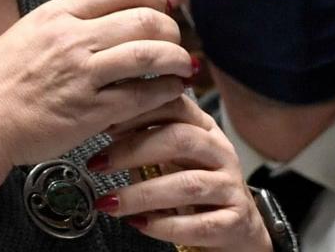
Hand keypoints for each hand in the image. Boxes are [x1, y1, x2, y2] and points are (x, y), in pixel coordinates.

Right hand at [0, 0, 194, 207]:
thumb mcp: (26, 32)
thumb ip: (64, 23)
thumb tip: (100, 16)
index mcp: (56, 14)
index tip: (161, 4)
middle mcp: (72, 38)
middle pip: (144, 18)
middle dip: (170, 28)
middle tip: (174, 38)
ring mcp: (83, 74)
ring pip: (151, 54)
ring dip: (177, 58)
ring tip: (182, 65)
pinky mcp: (92, 112)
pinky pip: (144, 96)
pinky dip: (167, 91)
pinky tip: (171, 91)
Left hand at [88, 95, 270, 251]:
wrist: (236, 229)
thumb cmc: (195, 186)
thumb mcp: (172, 157)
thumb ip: (144, 140)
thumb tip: (102, 124)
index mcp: (205, 129)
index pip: (175, 106)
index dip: (138, 112)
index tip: (105, 124)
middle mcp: (221, 153)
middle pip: (180, 140)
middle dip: (133, 150)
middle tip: (98, 164)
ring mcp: (231, 188)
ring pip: (187, 184)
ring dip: (142, 194)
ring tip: (110, 202)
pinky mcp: (236, 223)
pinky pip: (199, 225)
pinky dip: (164, 226)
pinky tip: (139, 224)